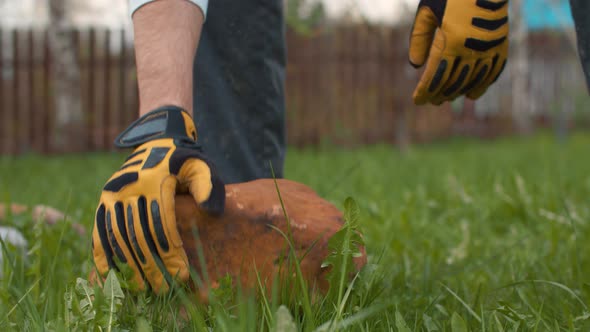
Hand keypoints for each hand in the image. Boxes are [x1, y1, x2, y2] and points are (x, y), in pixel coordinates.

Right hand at [92, 106, 224, 292]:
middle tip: (162, 290)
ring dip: (128, 265)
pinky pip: (100, 229)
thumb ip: (206, 186)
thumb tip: (209, 211)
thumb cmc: (185, 158)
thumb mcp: (201, 165)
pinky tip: (110, 274)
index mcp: (154, 181)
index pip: (162, 225)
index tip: (180, 274)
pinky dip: (103, 253)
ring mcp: (113, 193)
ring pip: (119, 236)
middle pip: (139, 235)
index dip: (170, 253)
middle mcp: (129, 188)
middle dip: (151, 266)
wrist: (157, 137)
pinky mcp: (105, 198)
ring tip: (140, 288)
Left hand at [409, 0, 508, 104]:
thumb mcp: (427, 12)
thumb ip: (419, 38)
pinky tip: (472, 94)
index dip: (425, 91)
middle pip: (453, 81)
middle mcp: (471, 48)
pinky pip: (493, 71)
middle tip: (431, 100)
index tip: (418, 101)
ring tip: (446, 98)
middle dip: (439, 94)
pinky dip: (482, 85)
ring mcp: (489, 48)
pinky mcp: (502, 44)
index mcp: (451, 40)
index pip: (435, 75)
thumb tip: (415, 65)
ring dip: (458, 92)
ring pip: (472, 80)